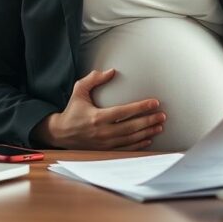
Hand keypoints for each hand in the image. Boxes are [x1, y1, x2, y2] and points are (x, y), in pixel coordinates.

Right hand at [32, 69, 165, 149]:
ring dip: (147, 132)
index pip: (124, 112)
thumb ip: (94, 79)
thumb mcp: (79, 91)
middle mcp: (103, 132)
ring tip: (159, 126)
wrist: (60, 133)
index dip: (140, 107)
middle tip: (162, 115)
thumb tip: (111, 71)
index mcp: (97, 117)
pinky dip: (139, 145)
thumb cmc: (72, 111)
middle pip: (131, 127)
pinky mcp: (105, 150)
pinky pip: (126, 149)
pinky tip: (148, 139)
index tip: (154, 103)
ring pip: (131, 139)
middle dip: (149, 121)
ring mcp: (105, 143)